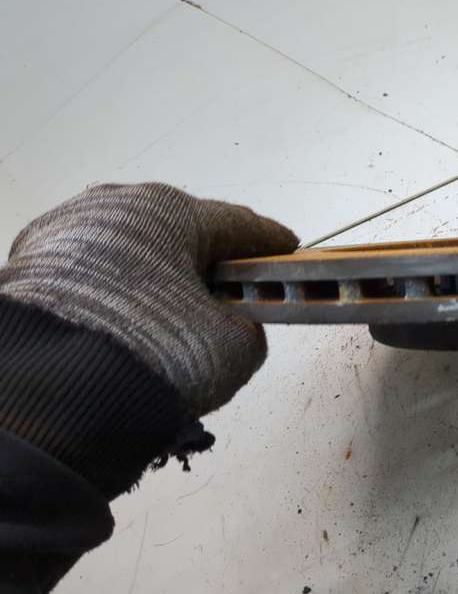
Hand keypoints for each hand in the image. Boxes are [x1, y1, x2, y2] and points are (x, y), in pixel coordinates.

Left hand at [0, 183, 297, 416]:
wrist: (58, 389)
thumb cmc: (156, 352)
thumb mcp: (235, 347)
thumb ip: (251, 326)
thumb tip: (236, 325)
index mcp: (174, 211)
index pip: (239, 224)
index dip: (269, 244)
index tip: (288, 252)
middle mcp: (119, 204)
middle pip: (180, 231)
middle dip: (207, 260)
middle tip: (230, 292)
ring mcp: (70, 228)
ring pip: (133, 247)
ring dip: (159, 273)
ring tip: (174, 312)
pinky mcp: (33, 260)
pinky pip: (95, 268)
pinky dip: (120, 288)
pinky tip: (129, 317)